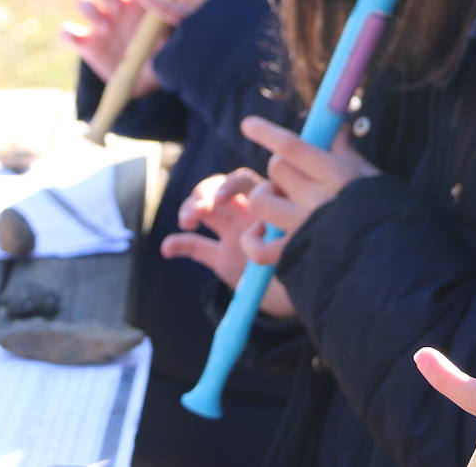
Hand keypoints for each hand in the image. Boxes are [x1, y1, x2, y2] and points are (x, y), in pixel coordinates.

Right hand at [61, 0, 163, 96]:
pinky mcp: (85, 43)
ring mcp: (98, 23)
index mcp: (137, 0)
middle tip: (116, 7)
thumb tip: (166, 22)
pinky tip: (81, 41)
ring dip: (91, 11)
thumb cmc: (158, 54)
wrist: (143, 82)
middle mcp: (115, 7)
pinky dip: (68, 34)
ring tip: (106, 30)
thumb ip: (166, 30)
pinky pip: (66, 32)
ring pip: (83, 1)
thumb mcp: (167, 43)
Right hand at [160, 169, 295, 318]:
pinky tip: (167, 250)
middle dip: (203, 194)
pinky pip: (196, 246)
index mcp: (268, 202)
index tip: (220, 201)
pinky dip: (178, 244)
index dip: (228, 186)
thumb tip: (282, 222)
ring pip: (204, 211)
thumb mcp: (301, 240)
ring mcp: (233, 233)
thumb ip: (289, 227)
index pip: (243, 181)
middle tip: (198, 212)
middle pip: (217, 189)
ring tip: (187, 223)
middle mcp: (248, 212)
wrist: (304, 295)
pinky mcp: (222, 257)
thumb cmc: (308, 261)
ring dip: (189, 210)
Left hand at [238, 116, 377, 267]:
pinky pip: (257, 246)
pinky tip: (262, 233)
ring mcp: (302, 230)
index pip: (292, 146)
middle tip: (296, 182)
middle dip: (281, 169)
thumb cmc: (391, 220)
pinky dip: (254, 239)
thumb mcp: (374, 181)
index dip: (266, 132)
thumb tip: (336, 130)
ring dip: (266, 198)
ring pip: (261, 200)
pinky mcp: (293, 257)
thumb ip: (348, 155)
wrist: (397, 272)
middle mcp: (317, 201)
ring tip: (282, 205)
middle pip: (276, 168)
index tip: (248, 125)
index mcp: (338, 177)